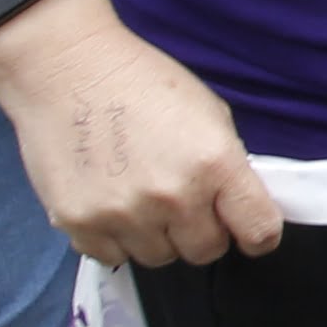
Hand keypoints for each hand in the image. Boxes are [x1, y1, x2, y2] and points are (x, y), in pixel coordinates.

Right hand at [0, 0, 281, 266]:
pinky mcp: (78, 223)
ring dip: (156, 235)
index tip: (246, 229)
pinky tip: (110, 203)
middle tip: (183, 201)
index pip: (259, 231)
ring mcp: (123, 214)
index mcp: (215, 164)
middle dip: (201, 231)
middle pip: (206, 251)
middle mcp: (173, 197)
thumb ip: (228, 165)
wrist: (67, 68)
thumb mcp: (209, 114)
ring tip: (140, 196)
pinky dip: (115, 239)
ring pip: (158, 257)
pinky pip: (111, 256)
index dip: (257, 235)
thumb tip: (236, 206)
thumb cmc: (142, 83)